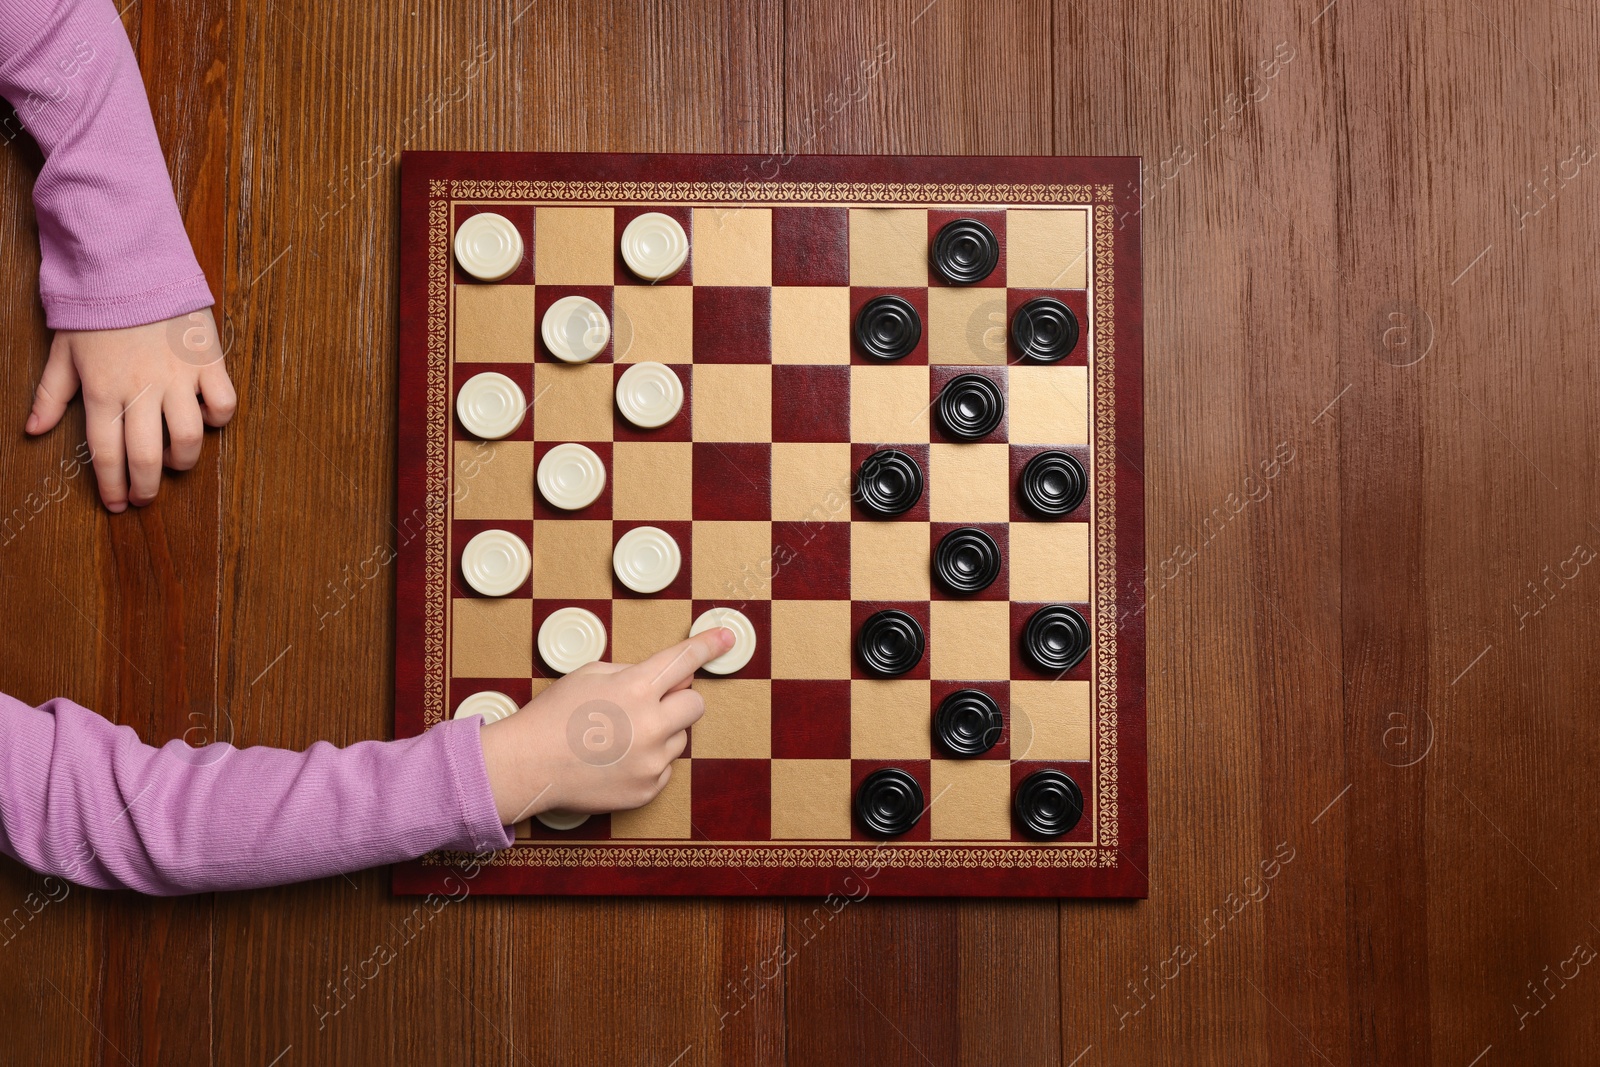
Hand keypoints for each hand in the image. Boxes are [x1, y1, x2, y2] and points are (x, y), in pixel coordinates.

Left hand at [25, 308, 236, 511]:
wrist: (131, 263)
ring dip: (182, 460)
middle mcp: (141, 390)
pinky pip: (222, 404)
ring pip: (188, 439)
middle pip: (146, 457)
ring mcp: (178, 377)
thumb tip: (33, 430)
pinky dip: (217, 418)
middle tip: (144, 498)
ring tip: (173, 462)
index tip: (116, 504)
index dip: (111, 486)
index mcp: (102, 390)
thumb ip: (50, 394)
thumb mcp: (64, 350)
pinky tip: (204, 419)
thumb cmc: (97, 308)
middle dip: (145, 488)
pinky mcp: (207, 362)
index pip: (106, 454)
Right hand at [477, 628, 732, 824]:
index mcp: (635, 689)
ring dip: (661, 732)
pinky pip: (664, 768)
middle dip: (679, 699)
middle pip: (695, 703)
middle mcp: (651, 726)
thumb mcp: (590, 674)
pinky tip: (617, 758)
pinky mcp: (646, 789)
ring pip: (679, 738)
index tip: (726, 639)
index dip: (708, 646)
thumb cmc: (554, 715)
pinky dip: (649, 761)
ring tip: (620, 736)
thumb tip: (669, 678)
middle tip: (651, 702)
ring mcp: (651, 761)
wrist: (527, 766)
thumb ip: (633, 672)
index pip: (684, 661)